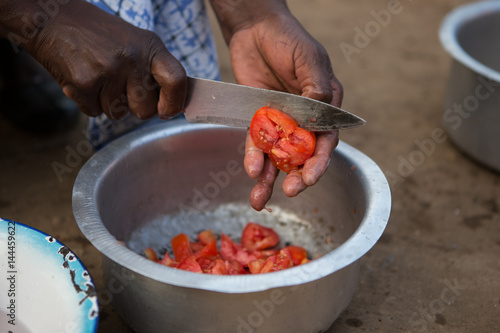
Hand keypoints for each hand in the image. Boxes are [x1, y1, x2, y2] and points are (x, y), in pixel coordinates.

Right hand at [24, 0, 186, 119]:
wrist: (53, 20)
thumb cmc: (97, 35)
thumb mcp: (134, 42)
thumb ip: (152, 69)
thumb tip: (171, 104)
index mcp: (149, 46)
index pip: (176, 79)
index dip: (175, 102)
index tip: (167, 112)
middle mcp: (132, 58)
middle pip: (146, 110)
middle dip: (134, 108)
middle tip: (121, 90)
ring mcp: (108, 71)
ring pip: (118, 114)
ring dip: (107, 103)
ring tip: (98, 78)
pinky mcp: (85, 83)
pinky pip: (94, 112)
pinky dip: (88, 102)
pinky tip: (83, 80)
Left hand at [228, 11, 342, 210]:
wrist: (254, 29)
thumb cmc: (288, 39)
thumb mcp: (308, 59)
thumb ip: (317, 87)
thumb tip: (320, 115)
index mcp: (324, 106)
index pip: (326, 140)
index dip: (319, 161)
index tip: (310, 178)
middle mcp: (303, 118)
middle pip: (302, 155)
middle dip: (296, 176)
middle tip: (291, 191)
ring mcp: (280, 120)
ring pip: (277, 156)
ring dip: (269, 178)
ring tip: (259, 199)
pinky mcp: (257, 118)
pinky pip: (256, 143)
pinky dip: (253, 157)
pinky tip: (250, 170)